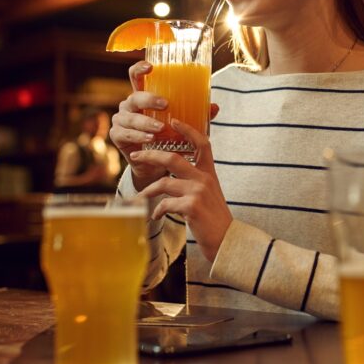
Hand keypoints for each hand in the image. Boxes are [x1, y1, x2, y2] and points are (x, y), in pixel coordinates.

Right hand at [110, 61, 219, 192]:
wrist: (154, 164)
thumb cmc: (168, 137)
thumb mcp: (183, 124)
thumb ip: (196, 115)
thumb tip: (215, 107)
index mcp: (142, 96)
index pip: (135, 76)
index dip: (140, 68)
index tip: (151, 66)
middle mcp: (129, 105)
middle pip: (135, 96)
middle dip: (150, 99)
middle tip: (166, 104)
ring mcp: (121, 120)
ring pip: (130, 117)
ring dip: (146, 122)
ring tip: (160, 128)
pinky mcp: (117, 136)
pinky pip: (125, 133)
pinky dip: (138, 136)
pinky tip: (150, 139)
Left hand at [132, 119, 231, 262]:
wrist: (228, 242)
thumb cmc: (215, 220)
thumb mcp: (210, 195)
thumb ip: (196, 182)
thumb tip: (173, 178)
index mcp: (209, 173)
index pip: (202, 143)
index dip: (188, 129)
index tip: (174, 120)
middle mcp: (204, 179)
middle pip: (173, 158)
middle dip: (150, 155)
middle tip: (135, 155)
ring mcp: (198, 192)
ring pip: (164, 182)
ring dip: (149, 191)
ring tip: (140, 198)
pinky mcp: (191, 207)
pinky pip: (165, 204)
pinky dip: (157, 211)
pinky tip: (156, 216)